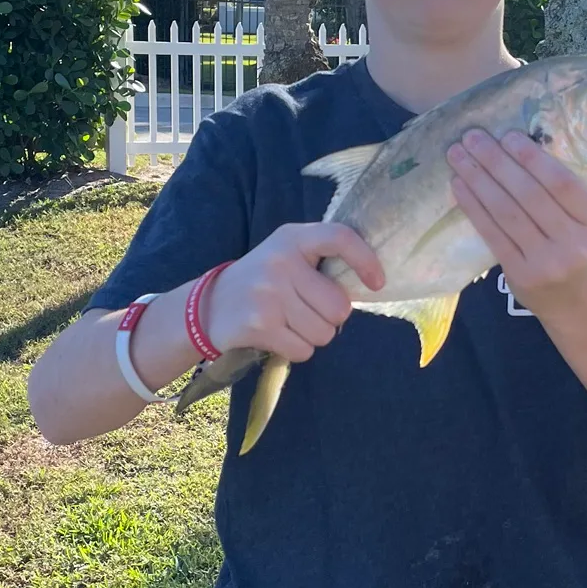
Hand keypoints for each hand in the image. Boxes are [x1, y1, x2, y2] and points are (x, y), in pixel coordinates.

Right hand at [204, 223, 384, 363]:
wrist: (209, 305)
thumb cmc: (263, 279)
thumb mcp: (287, 254)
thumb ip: (321, 261)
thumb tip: (366, 284)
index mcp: (293, 238)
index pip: (340, 237)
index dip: (365, 259)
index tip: (377, 282)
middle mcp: (281, 262)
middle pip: (339, 306)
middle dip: (330, 316)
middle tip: (308, 310)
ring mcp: (269, 294)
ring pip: (324, 333)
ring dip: (313, 335)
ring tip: (290, 321)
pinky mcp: (259, 326)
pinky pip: (303, 350)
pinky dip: (297, 349)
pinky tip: (278, 335)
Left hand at [446, 129, 586, 316]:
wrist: (576, 302)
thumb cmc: (575, 245)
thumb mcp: (583, 219)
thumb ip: (560, 191)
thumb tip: (513, 145)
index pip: (562, 183)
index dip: (533, 158)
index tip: (507, 135)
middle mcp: (574, 242)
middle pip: (530, 195)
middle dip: (497, 162)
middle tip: (472, 137)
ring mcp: (547, 262)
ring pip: (507, 212)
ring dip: (478, 179)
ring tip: (458, 155)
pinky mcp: (521, 274)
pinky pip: (493, 234)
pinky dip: (473, 206)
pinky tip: (459, 186)